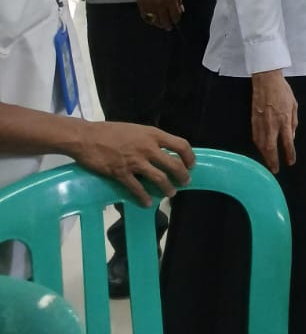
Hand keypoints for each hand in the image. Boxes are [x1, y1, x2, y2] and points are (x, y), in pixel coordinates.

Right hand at [70, 122, 193, 203]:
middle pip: (173, 164)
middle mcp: (148, 147)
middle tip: (185, 182)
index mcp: (153, 134)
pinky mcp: (121, 173)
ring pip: (159, 178)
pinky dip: (144, 198)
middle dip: (182, 176)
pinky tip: (147, 203)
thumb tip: (161, 150)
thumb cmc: (110, 131)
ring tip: (170, 193)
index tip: (191, 164)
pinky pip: (137, 188)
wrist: (86, 137)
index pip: (181, 145)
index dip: (189, 156)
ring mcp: (135, 161)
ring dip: (167, 188)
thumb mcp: (136, 130)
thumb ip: (149, 139)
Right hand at [132, 0, 183, 30]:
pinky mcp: (141, 5)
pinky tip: (152, 21)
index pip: (175, 14)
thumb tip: (181, 9)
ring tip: (161, 25)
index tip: (176, 21)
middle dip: (168, 25)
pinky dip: (149, 21)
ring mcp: (150, 6)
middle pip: (165, 20)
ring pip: (155, 21)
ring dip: (159, 24)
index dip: (176, 19)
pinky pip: (146, 17)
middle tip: (168, 27)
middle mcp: (161, 4)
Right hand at [251, 70, 298, 173]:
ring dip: (264, 156)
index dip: (289, 154)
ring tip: (268, 163)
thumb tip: (291, 137)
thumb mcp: (294, 105)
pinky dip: (258, 146)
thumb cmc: (282, 91)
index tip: (290, 162)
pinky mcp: (253, 120)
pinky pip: (255, 137)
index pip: (287, 142)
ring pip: (261, 144)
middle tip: (275, 170)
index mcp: (284, 120)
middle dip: (273, 161)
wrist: (266, 81)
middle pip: (271, 148)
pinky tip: (261, 150)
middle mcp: (272, 124)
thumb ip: (293, 123)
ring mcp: (260, 123)